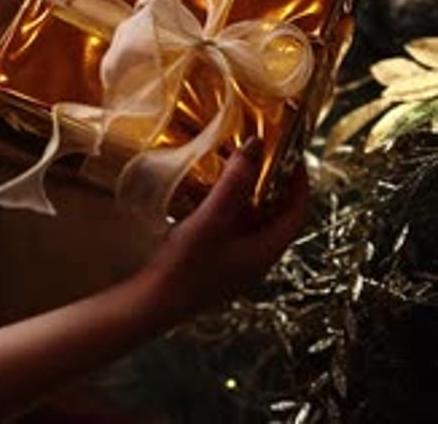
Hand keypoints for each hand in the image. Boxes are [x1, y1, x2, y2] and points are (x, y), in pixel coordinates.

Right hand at [148, 138, 307, 318]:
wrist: (150, 304)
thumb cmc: (184, 267)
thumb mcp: (212, 218)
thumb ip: (234, 181)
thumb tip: (255, 146)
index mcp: (265, 252)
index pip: (297, 213)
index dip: (300, 183)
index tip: (294, 156)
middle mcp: (256, 260)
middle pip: (276, 215)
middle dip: (272, 183)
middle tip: (263, 156)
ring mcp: (236, 264)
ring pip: (252, 222)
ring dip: (248, 194)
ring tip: (237, 166)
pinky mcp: (216, 264)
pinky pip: (232, 229)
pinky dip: (228, 207)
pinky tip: (210, 193)